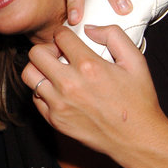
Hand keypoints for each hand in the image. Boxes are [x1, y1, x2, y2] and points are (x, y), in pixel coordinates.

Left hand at [23, 26, 167, 167]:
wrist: (137, 139)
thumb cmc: (138, 101)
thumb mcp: (136, 62)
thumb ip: (114, 36)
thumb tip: (90, 28)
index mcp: (89, 67)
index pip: (60, 37)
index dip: (64, 34)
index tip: (68, 39)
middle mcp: (69, 85)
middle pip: (36, 53)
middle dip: (47, 48)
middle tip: (58, 54)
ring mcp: (59, 104)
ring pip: (29, 74)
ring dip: (39, 69)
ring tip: (54, 71)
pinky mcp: (54, 120)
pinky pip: (35, 97)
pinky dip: (43, 90)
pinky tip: (58, 90)